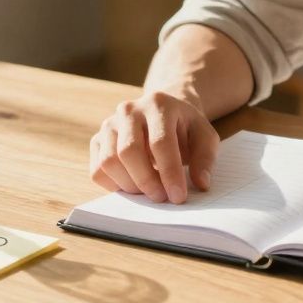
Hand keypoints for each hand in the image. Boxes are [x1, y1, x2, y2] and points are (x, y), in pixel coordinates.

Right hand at [88, 90, 219, 203]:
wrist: (162, 113)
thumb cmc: (184, 127)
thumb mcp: (204, 136)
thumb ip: (205, 159)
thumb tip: (201, 184)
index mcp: (158, 103)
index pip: (160, 142)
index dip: (169, 172)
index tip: (178, 196)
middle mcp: (128, 109)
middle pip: (128, 151)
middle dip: (147, 181)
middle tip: (162, 198)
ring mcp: (109, 124)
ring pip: (109, 162)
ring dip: (130, 185)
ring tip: (149, 191)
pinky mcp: (97, 140)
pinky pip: (97, 170)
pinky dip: (114, 186)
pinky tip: (134, 185)